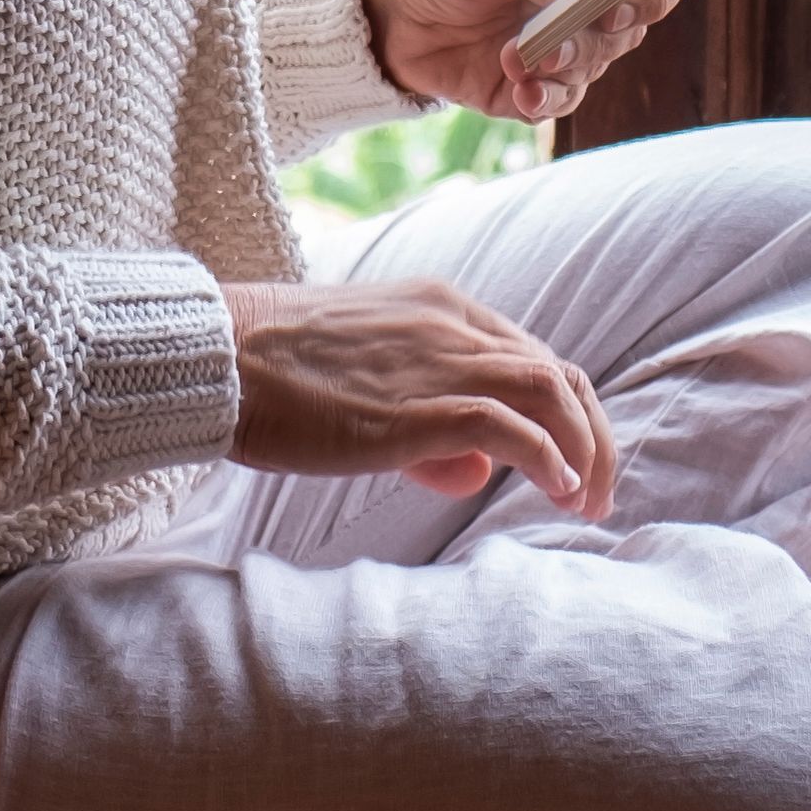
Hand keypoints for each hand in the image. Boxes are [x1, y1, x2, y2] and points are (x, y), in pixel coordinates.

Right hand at [220, 276, 615, 513]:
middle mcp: (452, 325)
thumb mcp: (366, 379)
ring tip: (585, 501)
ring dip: (584, 450)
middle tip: (597, 496)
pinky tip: (557, 489)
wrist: (214, 357)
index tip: (574, 468)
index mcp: (441, 308)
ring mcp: (436, 362)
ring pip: (550, 390)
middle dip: (593, 437)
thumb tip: (480, 467)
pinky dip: (547, 456)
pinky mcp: (414, 408)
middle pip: (558, 374)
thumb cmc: (273, 375)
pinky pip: (507, 425)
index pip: (533, 356)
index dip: (567, 415)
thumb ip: (427, 412)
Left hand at [359, 0, 694, 126]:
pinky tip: (520, 87)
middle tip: (577, 25)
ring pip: (595, 66)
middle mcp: (587, 6)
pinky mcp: (531, 90)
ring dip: (567, 63)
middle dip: (605, 29)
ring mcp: (563, 51)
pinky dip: (543, 99)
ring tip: (523, 55)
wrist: (384, 6)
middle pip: (630, 25)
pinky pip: (557, 103)